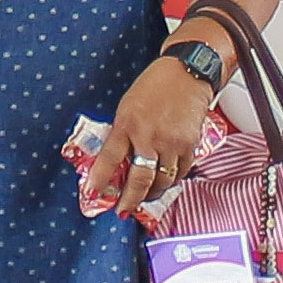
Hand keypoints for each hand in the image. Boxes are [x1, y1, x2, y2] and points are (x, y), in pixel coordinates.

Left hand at [84, 47, 217, 211]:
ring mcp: (172, 142)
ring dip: (151, 194)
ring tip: (143, 197)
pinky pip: (180, 172)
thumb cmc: (154, 86)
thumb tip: (115, 161)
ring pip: (162, 181)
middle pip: (139, 178)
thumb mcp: (127, 106)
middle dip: (129, 199)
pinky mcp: (190, 145)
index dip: (99, 180)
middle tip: (122, 210)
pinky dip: (171, 181)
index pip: (110, 159)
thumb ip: (121, 133)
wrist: (188, 72)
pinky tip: (164, 182)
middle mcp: (149, 135)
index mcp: (128, 123)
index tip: (92, 194)